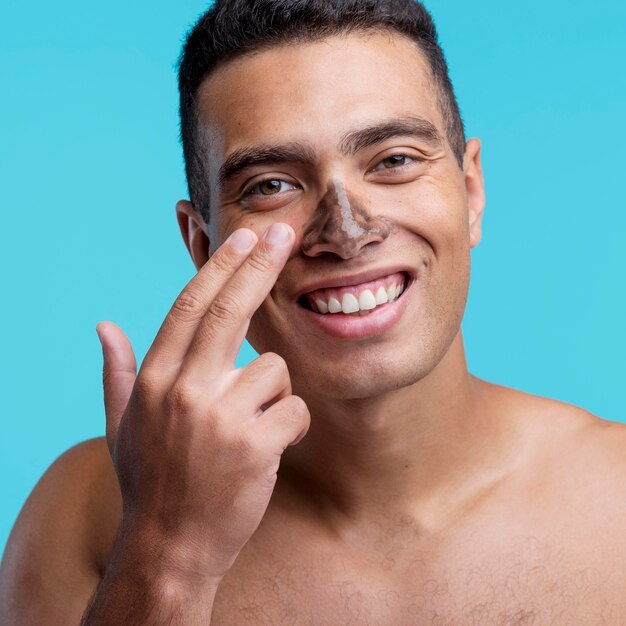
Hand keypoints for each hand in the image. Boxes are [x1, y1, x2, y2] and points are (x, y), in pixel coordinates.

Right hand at [96, 222, 309, 582]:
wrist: (170, 548)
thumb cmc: (151, 481)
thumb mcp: (123, 426)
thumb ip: (117, 372)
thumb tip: (104, 326)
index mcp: (156, 380)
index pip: (190, 307)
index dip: (220, 267)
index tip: (244, 237)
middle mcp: (184, 390)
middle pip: (229, 311)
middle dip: (260, 266)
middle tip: (284, 231)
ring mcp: (219, 418)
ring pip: (274, 371)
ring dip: (273, 396)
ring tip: (250, 429)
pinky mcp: (254, 445)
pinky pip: (295, 410)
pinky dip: (290, 426)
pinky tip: (268, 449)